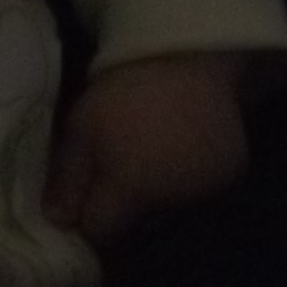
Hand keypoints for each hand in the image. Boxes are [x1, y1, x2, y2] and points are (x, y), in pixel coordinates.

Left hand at [43, 51, 250, 241]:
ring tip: (148, 159)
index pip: (101, 232)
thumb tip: (57, 223)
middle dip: (123, 211)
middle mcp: (173, 201)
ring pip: (169, 214)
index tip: (83, 198)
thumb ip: (68, 181)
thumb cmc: (125, 91)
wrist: (187, 54)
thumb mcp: (83, 128)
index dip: (87, 220)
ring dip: (156, 199)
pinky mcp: (230, 176)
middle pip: (137, 228)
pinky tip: (177, 153)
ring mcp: (207, 190)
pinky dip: (186, 183)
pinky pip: (199, 195)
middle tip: (116, 172)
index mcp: (132, 190)